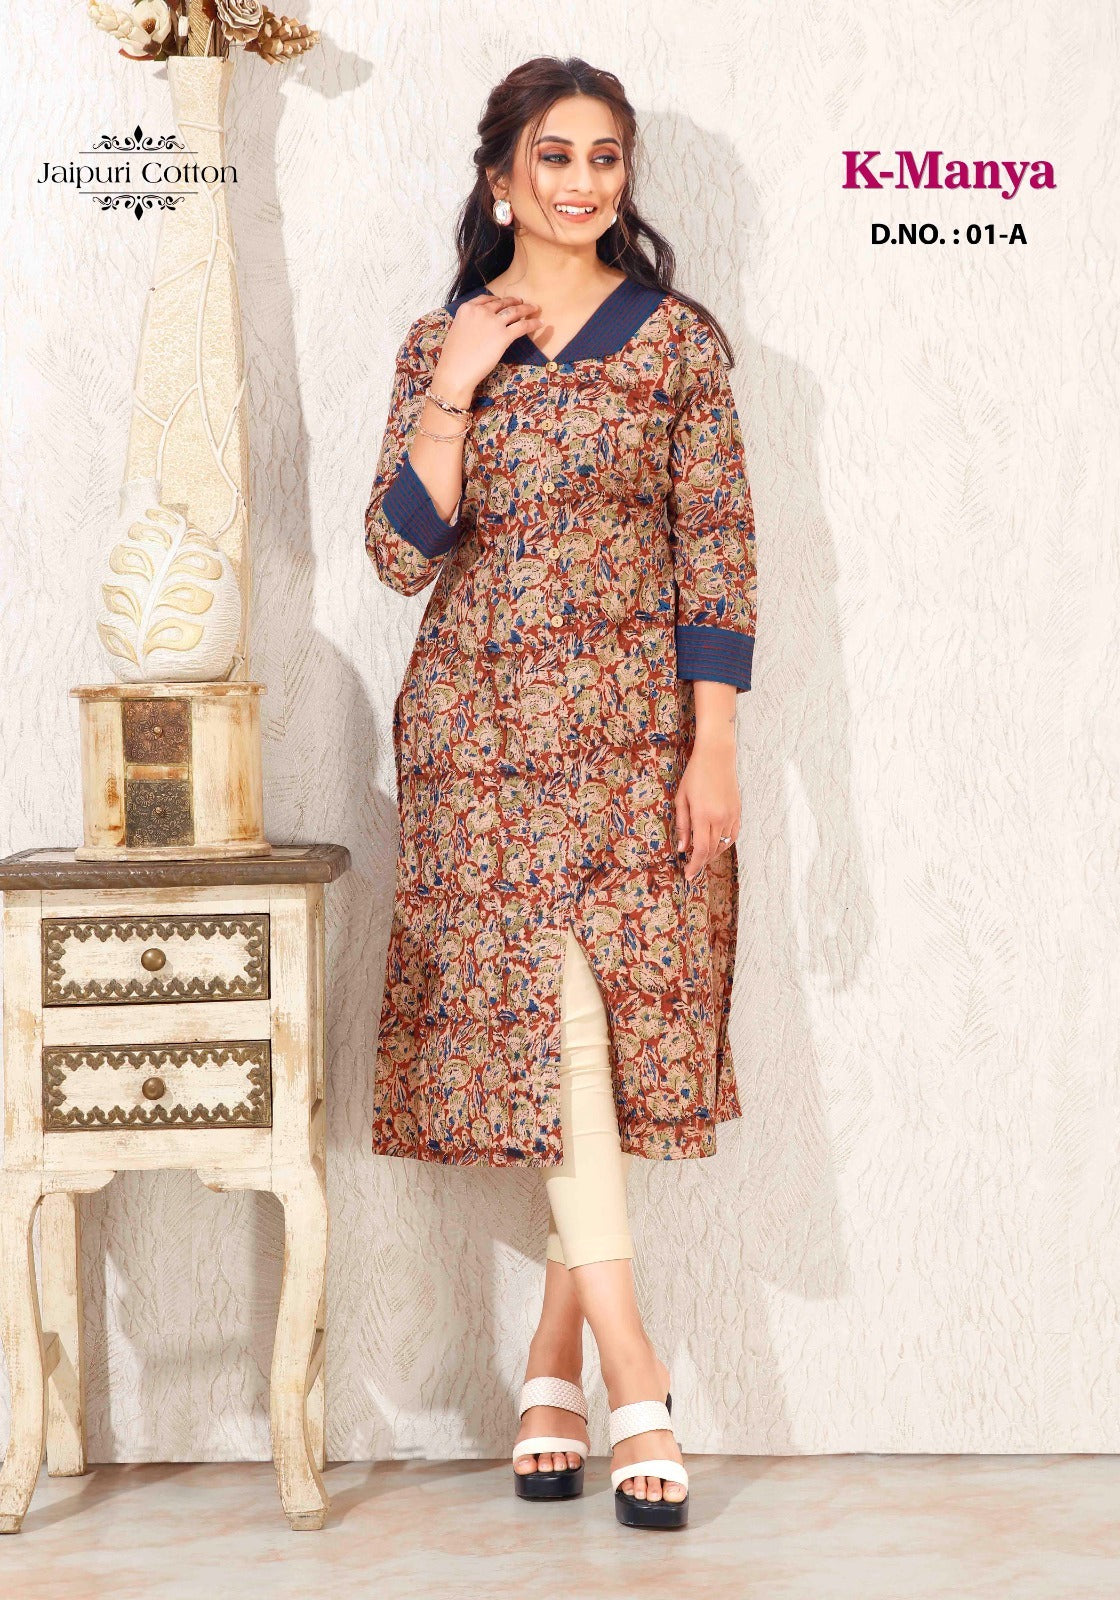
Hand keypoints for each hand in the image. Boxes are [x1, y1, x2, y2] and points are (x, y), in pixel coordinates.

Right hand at [433, 293, 543, 398]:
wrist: (456, 370)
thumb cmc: (453, 357)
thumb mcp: (457, 331)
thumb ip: (468, 323)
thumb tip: (478, 326)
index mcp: (467, 308)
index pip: (486, 299)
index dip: (497, 299)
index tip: (503, 301)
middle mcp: (481, 311)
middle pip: (502, 303)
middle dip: (514, 301)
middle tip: (522, 302)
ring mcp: (493, 322)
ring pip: (515, 311)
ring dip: (526, 308)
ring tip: (534, 308)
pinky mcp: (504, 336)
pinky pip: (522, 326)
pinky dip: (533, 323)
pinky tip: (540, 323)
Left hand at [673, 733, 739, 882]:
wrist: (717, 756)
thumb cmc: (695, 775)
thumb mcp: (682, 799)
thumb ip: (682, 825)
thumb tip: (682, 848)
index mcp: (703, 816)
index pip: (700, 850)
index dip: (694, 866)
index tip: (688, 875)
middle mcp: (720, 819)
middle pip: (712, 851)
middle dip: (701, 862)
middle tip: (692, 868)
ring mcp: (732, 816)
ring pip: (724, 845)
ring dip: (712, 854)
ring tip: (701, 857)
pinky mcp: (738, 812)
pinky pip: (733, 836)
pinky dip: (724, 844)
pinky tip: (715, 844)